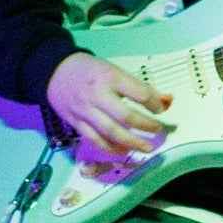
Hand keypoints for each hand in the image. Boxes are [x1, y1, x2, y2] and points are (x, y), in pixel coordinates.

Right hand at [47, 53, 169, 156]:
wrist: (56, 71)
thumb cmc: (90, 70)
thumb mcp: (116, 71)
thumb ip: (140, 87)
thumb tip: (167, 100)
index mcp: (110, 78)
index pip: (139, 93)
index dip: (155, 104)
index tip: (161, 110)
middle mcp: (97, 95)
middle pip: (125, 116)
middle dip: (146, 126)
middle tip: (158, 130)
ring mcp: (85, 111)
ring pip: (110, 132)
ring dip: (131, 143)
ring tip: (146, 147)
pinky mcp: (76, 123)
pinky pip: (94, 140)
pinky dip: (110, 148)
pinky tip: (124, 151)